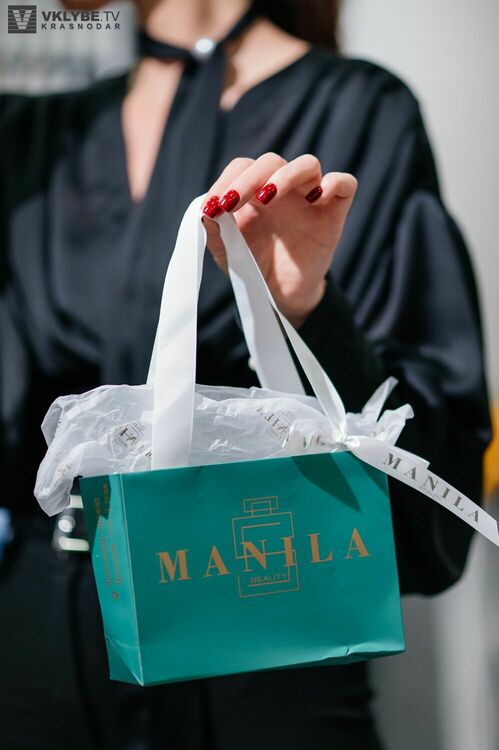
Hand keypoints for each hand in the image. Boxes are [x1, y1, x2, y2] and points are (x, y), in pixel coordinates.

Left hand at [202, 153, 357, 326]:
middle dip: (248, 179)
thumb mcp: (226, 252)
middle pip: (271, 161)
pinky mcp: (334, 214)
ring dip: (285, 175)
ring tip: (267, 198)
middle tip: (231, 203)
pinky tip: (316, 198)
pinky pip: (345, 183)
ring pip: (308, 164)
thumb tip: (205, 210)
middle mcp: (283, 189)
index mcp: (254, 191)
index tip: (213, 207)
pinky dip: (334, 182)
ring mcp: (310, 198)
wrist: (279, 296)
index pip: (242, 167)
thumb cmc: (252, 267)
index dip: (226, 180)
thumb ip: (214, 230)